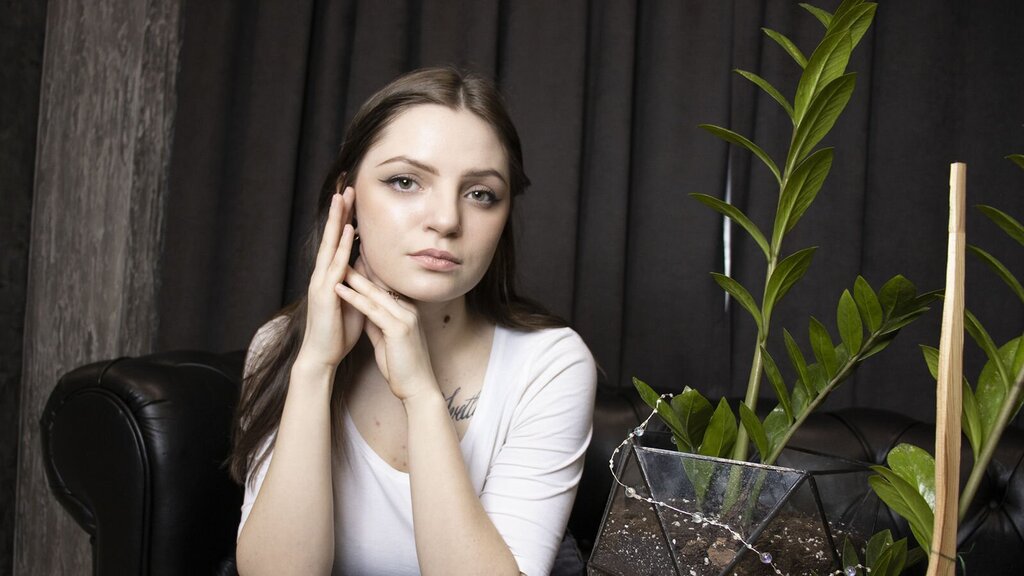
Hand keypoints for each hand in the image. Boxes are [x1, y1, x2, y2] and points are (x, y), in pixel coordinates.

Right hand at [295, 187, 363, 371]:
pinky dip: (341, 247)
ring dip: (337, 221)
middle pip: (332, 236)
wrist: (323, 355)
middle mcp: (323, 274)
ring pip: (330, 244)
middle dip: (339, 211)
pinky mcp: (324, 293)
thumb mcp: (355, 299)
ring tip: (342, 198)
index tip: (352, 198)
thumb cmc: (339, 330)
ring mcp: (321, 282)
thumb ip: (360, 281)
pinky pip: (335, 266)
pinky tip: (347, 232)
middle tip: (346, 186)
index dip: (345, 219)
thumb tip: (369, 264)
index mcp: (331, 275)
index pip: (339, 241)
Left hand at [335, 259, 436, 400]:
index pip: (385, 285)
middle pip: (381, 283)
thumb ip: (377, 323)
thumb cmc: (402, 367)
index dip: (368, 271)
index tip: (352, 257)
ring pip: (375, 293)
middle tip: (344, 249)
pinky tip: (339, 289)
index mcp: (407, 311)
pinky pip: (372, 309)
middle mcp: (408, 310)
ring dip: (353, 278)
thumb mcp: (386, 340)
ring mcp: (405, 318)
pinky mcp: (398, 329)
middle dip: (361, 266)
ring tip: (336, 264)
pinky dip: (354, 298)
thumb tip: (364, 312)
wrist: (417, 387)